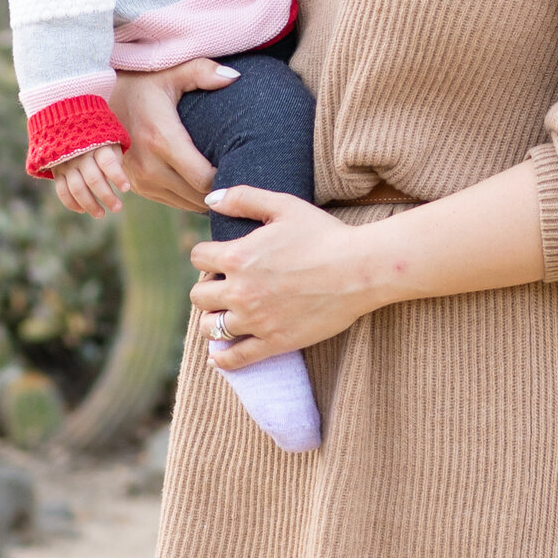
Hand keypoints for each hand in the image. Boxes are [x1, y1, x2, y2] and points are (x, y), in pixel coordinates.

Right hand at [48, 143, 129, 219]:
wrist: (71, 131)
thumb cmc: (101, 142)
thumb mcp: (111, 143)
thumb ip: (116, 160)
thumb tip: (117, 182)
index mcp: (98, 146)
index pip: (108, 163)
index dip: (117, 177)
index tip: (126, 189)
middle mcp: (81, 155)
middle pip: (94, 179)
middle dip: (107, 196)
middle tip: (117, 208)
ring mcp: (67, 164)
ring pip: (77, 189)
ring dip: (90, 205)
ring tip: (101, 214)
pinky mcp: (57, 172)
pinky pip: (62, 191)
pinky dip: (71, 203)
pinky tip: (83, 210)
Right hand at [111, 61, 233, 209]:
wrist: (96, 99)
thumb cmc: (141, 82)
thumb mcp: (170, 71)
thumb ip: (203, 72)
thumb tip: (234, 77)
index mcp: (162, 138)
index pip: (203, 179)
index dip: (227, 179)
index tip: (243, 167)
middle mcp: (148, 165)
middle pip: (197, 196)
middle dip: (222, 191)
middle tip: (242, 177)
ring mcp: (139, 178)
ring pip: (185, 203)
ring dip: (206, 197)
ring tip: (228, 183)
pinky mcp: (135, 185)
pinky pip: (171, 202)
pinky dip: (190, 198)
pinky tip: (205, 186)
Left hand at [191, 187, 368, 365]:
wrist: (359, 270)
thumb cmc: (324, 234)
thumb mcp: (283, 205)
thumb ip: (243, 198)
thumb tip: (210, 198)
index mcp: (237, 256)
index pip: (198, 257)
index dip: (208, 255)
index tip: (221, 258)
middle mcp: (240, 291)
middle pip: (198, 296)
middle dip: (208, 289)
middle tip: (226, 286)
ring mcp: (256, 320)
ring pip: (210, 328)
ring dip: (213, 320)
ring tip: (226, 315)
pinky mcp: (274, 342)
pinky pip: (235, 358)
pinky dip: (223, 359)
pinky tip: (219, 357)